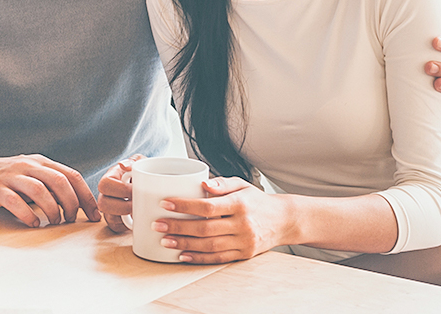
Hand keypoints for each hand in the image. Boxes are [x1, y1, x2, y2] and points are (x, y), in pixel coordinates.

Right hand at [0, 153, 100, 226]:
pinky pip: (16, 202)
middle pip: (59, 181)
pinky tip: (34, 223)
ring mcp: (12, 176)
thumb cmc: (11, 179)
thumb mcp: (34, 174)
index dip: (86, 196)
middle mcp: (28, 166)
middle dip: (71, 204)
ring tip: (54, 221)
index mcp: (41, 162)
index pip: (72, 175)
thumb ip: (53, 183)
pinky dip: (28, 215)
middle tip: (71, 219)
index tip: (94, 214)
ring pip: (40, 191)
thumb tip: (80, 204)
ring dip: (52, 210)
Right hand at [96, 154, 145, 233]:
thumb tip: (123, 165)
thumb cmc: (144, 174)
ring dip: (124, 216)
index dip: (119, 189)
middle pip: (102, 204)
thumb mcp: (141, 163)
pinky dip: (126, 225)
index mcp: (111, 178)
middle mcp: (106, 194)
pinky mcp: (116, 221)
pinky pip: (116, 227)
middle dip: (122, 206)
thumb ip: (134, 161)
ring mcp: (110, 208)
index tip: (134, 189)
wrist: (153, 187)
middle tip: (137, 204)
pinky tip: (136, 219)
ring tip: (139, 212)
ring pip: (108, 217)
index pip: (105, 184)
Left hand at [153, 176, 295, 263]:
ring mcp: (244, 242)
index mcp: (240, 204)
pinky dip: (199, 258)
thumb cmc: (256, 200)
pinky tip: (182, 255)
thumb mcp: (242, 185)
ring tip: (164, 240)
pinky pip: (218, 258)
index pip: (208, 206)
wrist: (284, 221)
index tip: (165, 203)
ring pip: (209, 246)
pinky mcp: (244, 254)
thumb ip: (221, 183)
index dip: (184, 205)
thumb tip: (201, 182)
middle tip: (157, 225)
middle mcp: (242, 224)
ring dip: (184, 244)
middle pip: (205, 228)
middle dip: (178, 227)